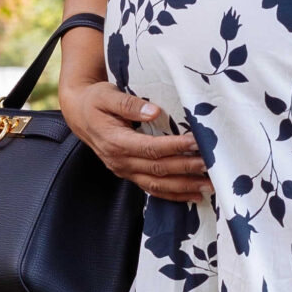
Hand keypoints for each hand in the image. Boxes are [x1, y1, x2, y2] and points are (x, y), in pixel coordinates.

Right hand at [59, 76, 209, 202]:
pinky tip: (193, 196)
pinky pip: (152, 189)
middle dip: (186, 168)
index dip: (175, 146)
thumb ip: (129, 104)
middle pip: (158, 169)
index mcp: (115, 142)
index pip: (151, 148)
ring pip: (158, 184)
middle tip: (211, 165)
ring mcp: (124, 171)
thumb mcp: (107, 95)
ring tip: (209, 186)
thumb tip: (154, 111)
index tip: (197, 142)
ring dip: (184, 187)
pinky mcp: (129, 174)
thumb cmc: (95, 101)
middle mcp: (120, 161)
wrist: (80, 114)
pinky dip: (173, 195)